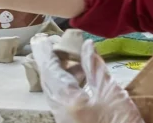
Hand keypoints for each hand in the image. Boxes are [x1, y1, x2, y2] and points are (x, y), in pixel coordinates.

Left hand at [29, 34, 143, 122]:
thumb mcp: (112, 93)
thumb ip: (96, 68)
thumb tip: (86, 46)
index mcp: (67, 100)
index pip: (50, 70)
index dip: (44, 52)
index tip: (40, 38)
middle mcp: (60, 110)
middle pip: (48, 80)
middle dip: (50, 61)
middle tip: (53, 44)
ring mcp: (64, 119)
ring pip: (55, 90)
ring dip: (61, 72)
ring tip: (72, 57)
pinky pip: (63, 99)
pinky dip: (68, 84)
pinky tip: (82, 77)